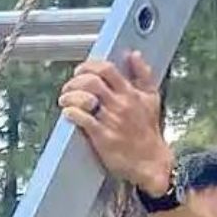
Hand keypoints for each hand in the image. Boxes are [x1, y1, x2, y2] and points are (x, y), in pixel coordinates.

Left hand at [58, 53, 173, 196]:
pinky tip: (68, 113)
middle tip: (70, 84)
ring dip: (71, 96)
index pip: (107, 69)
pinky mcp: (102, 138)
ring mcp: (110, 120)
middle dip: (76, 80)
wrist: (150, 161)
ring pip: (85, 99)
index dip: (90, 66)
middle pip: (92, 81)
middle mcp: (119, 104)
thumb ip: (143, 74)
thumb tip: (135, 55)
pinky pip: (84, 121)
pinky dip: (72, 113)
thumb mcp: (152, 97)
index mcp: (130, 92)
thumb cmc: (149, 130)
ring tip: (65, 98)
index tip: (81, 69)